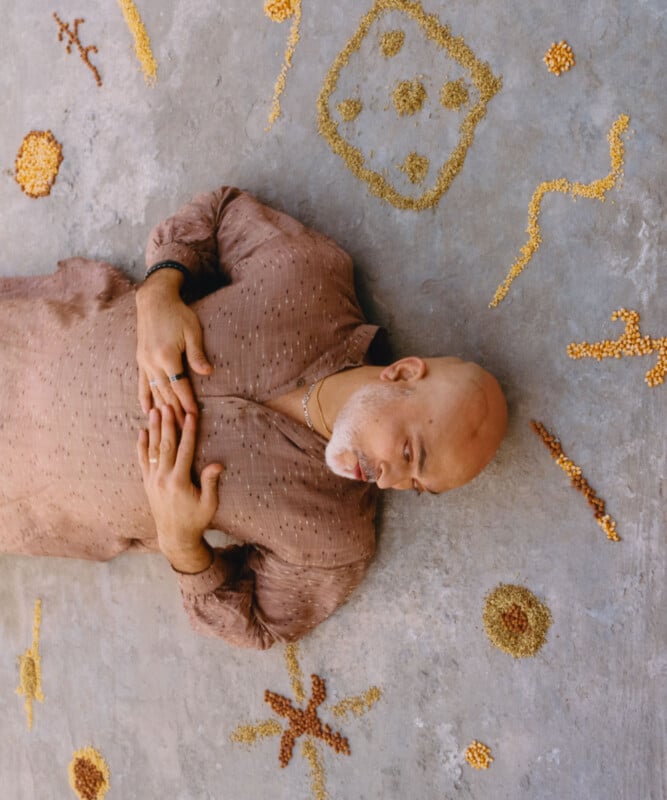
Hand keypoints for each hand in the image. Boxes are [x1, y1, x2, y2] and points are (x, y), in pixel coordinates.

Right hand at [136, 269, 212, 426]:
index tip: (196, 418)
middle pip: (166, 394)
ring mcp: (144, 363)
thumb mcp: (192, 331)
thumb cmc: (178, 313)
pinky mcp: (140, 360)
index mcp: (167, 356)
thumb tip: (208, 373)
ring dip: (161, 411)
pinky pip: (142, 384)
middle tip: (183, 432)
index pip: (180, 387)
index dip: (188, 403)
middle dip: (176, 414)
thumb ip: (197, 354)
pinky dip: (145, 398)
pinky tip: (147, 411)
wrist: (154, 300)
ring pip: (154, 392)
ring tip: (168, 427)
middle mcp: (152, 362)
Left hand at [137, 406, 222, 572]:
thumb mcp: (209, 503)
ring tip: (154, 411)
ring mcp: (153, 480)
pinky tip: (142, 432)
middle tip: (167, 405)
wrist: (175, 537)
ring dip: (154, 429)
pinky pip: (143, 461)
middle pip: (165, 445)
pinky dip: (142, 446)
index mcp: (179, 482)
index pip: (185, 450)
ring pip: (152, 450)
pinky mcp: (147, 483)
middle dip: (167, 423)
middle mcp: (163, 479)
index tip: (191, 415)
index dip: (188, 431)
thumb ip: (210, 482)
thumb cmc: (196, 520)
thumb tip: (217, 463)